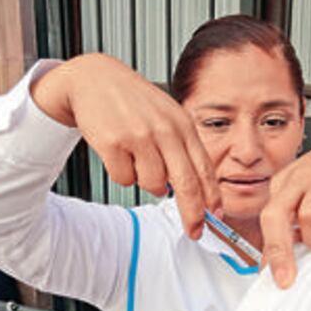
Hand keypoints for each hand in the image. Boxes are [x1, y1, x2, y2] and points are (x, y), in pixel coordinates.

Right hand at [31, 54, 220, 238]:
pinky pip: (124, 179)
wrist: (95, 79)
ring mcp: (139, 137)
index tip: (215, 217)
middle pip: (186, 184)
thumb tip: (194, 190)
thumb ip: (182, 149)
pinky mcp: (113, 143)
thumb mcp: (167, 117)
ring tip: (136, 158)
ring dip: (145, 181)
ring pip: (152, 185)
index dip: (211, 197)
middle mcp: (164, 130)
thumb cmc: (133, 102)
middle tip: (194, 231)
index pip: (204, 168)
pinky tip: (118, 153)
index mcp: (182, 124)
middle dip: (192, 213)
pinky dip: (121, 173)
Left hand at [261, 118, 310, 288]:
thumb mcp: (307, 192)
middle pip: (277, 216)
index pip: (267, 220)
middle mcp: (302, 178)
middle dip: (279, 252)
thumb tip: (278, 263)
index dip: (269, 253)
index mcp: (285, 184)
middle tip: (288, 279)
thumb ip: (293, 223)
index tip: (274, 279)